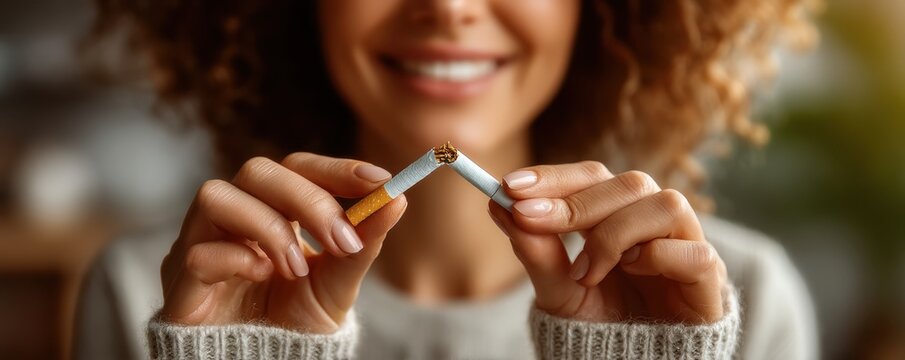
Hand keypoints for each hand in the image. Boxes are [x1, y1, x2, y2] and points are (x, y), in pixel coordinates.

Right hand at [159, 153, 405, 332]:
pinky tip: (261, 277)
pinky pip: (198, 252)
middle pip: (258, 171)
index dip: (335, 168)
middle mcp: (234, 215)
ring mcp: (201, 242)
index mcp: (274, 208)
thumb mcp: (338, 282)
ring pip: (216, 196)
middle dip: (307, 200)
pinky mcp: (181, 281)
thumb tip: (397, 198)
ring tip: (296, 268)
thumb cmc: (296, 320)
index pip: (299, 166)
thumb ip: (363, 242)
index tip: (379, 180)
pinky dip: (236, 260)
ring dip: (268, 227)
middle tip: (341, 239)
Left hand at [489, 162, 726, 322]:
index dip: (554, 176)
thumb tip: (497, 204)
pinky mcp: (708, 281)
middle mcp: (654, 222)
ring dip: (616, 233)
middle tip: (530, 219)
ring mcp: (685, 246)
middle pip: (629, 183)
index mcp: (619, 215)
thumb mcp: (558, 289)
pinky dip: (656, 258)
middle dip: (575, 202)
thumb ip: (535, 250)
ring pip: (666, 205)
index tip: (509, 186)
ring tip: (586, 271)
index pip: (592, 177)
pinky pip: (694, 253)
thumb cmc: (600, 323)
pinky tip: (630, 275)